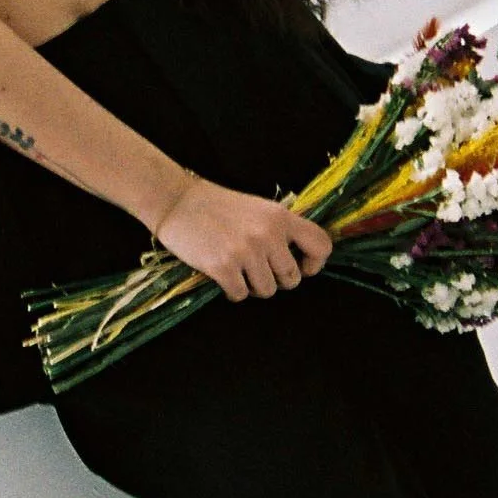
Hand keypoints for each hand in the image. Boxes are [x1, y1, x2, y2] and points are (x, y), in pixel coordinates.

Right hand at [153, 177, 332, 302]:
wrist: (177, 202)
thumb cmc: (218, 206)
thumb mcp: (259, 209)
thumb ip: (281, 229)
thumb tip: (299, 259)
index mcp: (280, 217)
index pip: (321, 246)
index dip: (314, 263)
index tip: (301, 267)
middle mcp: (267, 234)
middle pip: (292, 278)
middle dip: (277, 280)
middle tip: (258, 270)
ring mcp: (246, 252)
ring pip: (267, 291)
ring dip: (253, 287)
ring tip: (239, 271)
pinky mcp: (223, 267)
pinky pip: (240, 295)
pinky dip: (232, 291)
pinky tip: (223, 275)